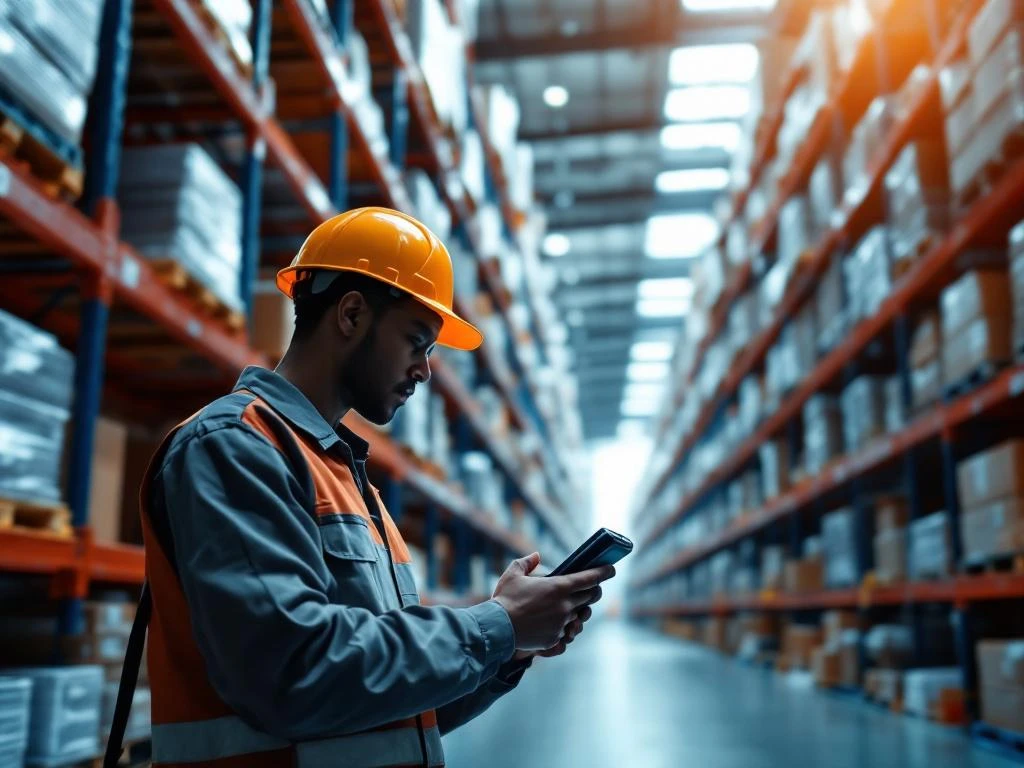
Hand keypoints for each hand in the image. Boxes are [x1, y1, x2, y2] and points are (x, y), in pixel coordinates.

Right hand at [492, 553, 612, 651]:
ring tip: (575, 608)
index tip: (611, 569)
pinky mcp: (555, 639)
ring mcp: (562, 624)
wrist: (497, 628)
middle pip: (591, 597)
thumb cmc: (505, 599)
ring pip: (580, 616)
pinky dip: (566, 627)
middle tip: (592, 587)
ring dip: (580, 611)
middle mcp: (565, 606)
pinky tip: (559, 625)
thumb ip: (526, 562)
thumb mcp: (513, 574)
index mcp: (559, 587)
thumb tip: (536, 555)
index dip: (603, 573)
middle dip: (594, 591)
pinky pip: (567, 633)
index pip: (590, 578)